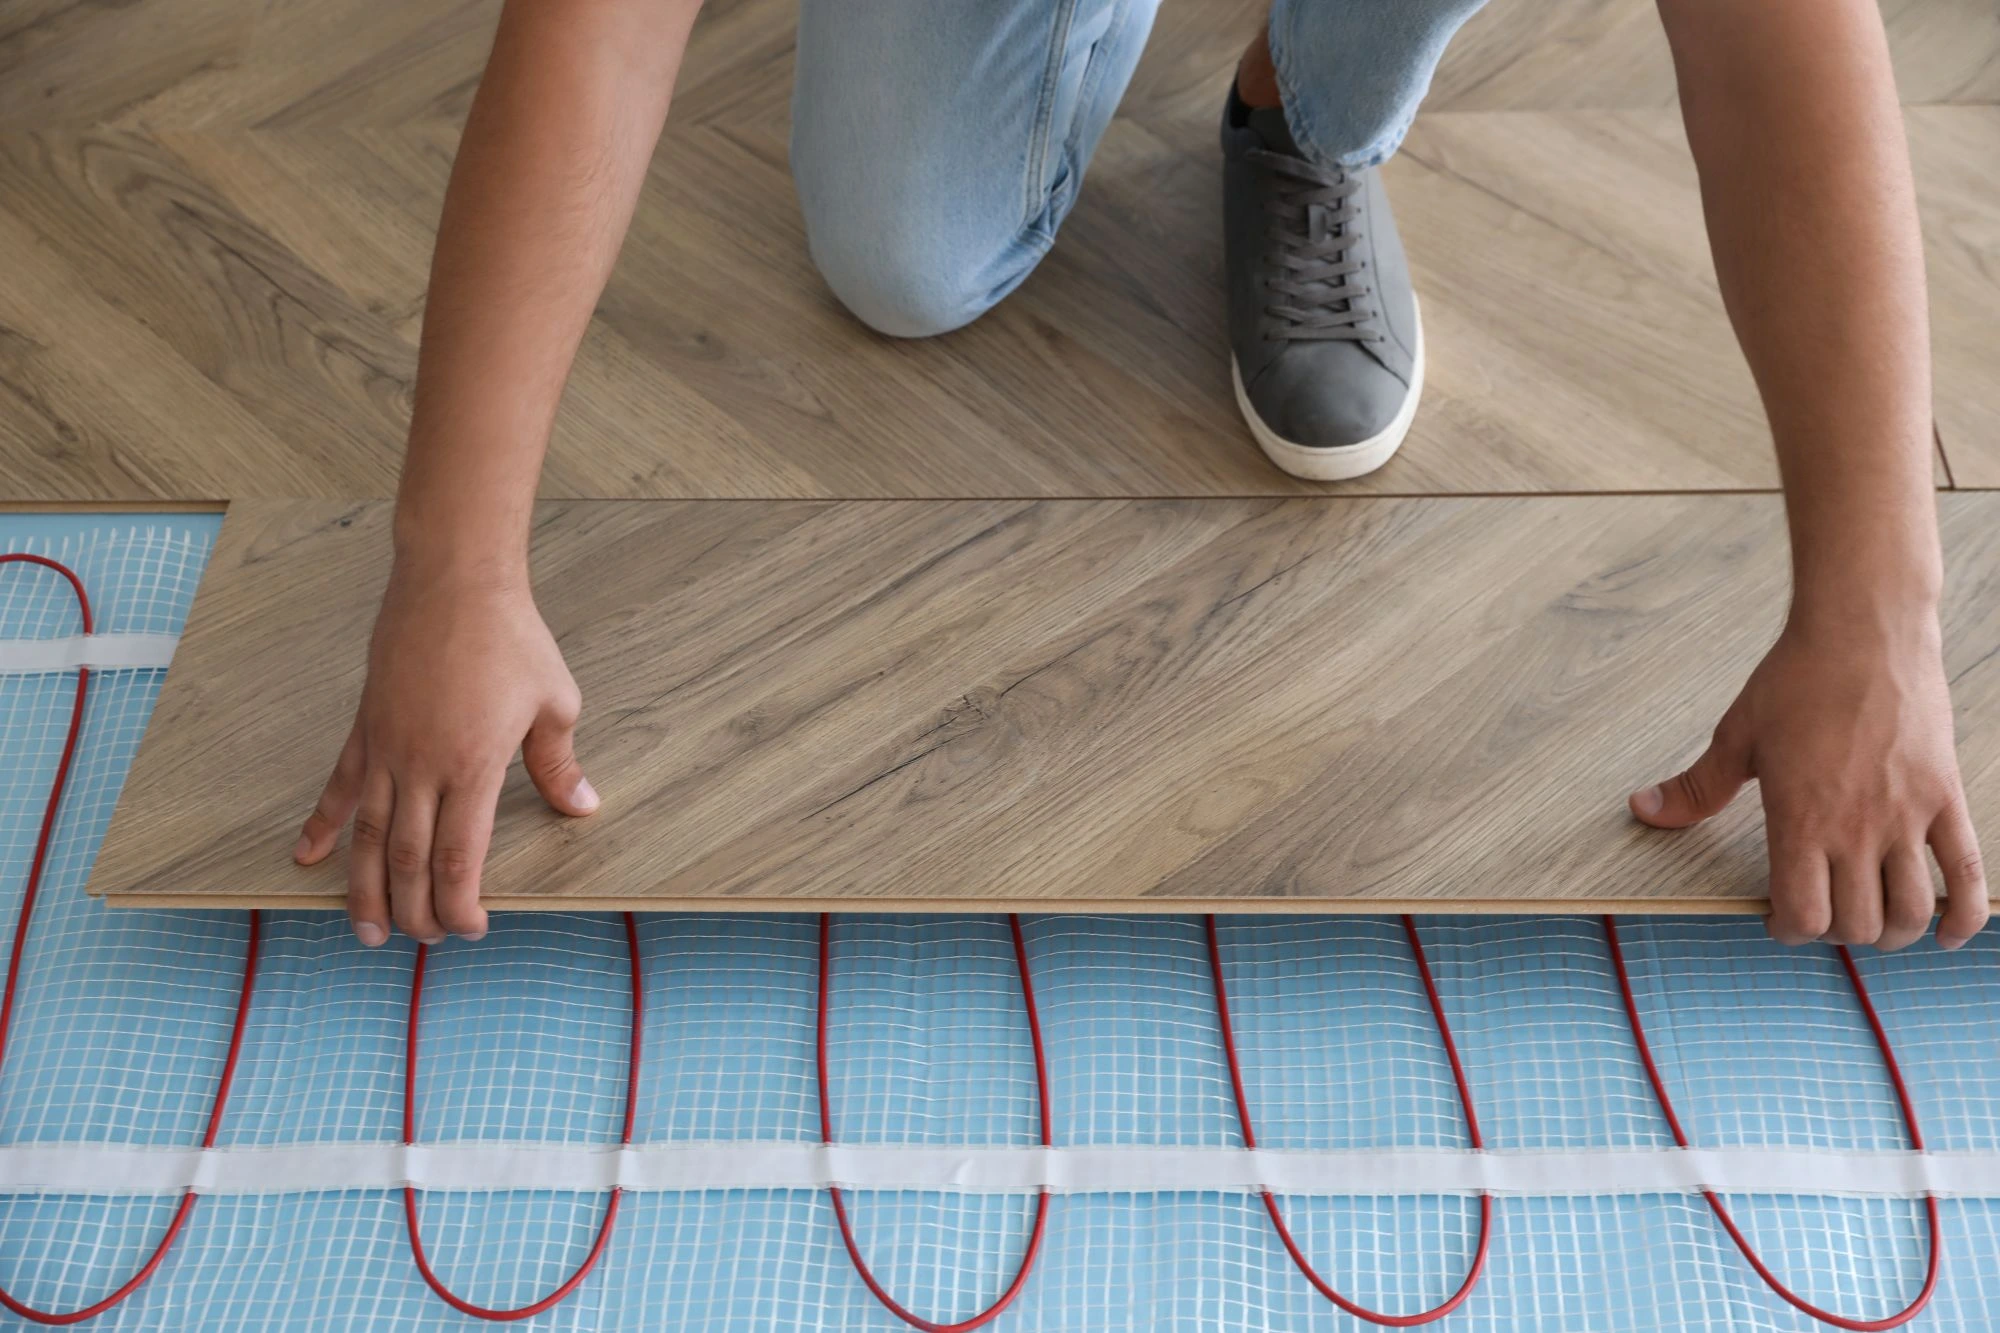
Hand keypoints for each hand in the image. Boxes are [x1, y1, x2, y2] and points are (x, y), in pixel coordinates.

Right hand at [293, 563, 598, 944]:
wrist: (455, 580)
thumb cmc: (512, 638)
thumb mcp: (554, 703)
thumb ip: (558, 765)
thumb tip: (582, 807)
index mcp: (472, 767)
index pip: (459, 858)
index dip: (459, 903)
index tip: (467, 930)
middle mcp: (421, 766)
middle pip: (408, 858)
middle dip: (414, 909)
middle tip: (419, 943)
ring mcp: (386, 748)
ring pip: (367, 835)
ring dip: (364, 888)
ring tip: (365, 931)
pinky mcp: (365, 727)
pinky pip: (339, 786)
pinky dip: (322, 824)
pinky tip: (306, 855)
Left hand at [1628, 615, 1985, 949]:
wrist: (1864, 632)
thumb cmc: (1798, 680)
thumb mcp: (1736, 737)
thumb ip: (1697, 787)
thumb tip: (1645, 809)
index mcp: (1801, 819)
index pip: (1804, 915)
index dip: (1789, 930)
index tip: (1781, 919)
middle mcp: (1857, 828)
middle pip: (1856, 923)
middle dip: (1836, 933)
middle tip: (1824, 914)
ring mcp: (1908, 816)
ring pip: (1912, 910)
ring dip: (1892, 932)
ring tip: (1874, 922)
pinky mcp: (1945, 798)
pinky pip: (1968, 873)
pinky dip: (1964, 916)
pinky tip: (1948, 934)